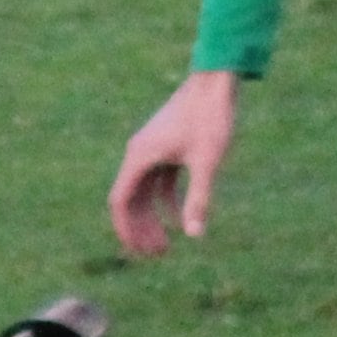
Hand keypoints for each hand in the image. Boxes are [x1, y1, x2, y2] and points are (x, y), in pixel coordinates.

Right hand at [107, 70, 239, 256]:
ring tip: (168, 245)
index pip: (120, 201)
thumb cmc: (210, 118)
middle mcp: (139, 153)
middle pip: (130, 199)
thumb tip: (194, 235)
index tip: (137, 253)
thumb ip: (199, 199)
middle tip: (158, 256)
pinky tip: (184, 218)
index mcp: (140, 156)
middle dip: (140, 229)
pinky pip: (159, 181)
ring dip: (152, 218)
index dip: (125, 230)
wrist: (216, 80)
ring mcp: (152, 149)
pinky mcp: (166, 146)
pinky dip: (166, 201)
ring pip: (144, 192)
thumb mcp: (207, 162)